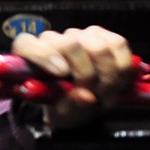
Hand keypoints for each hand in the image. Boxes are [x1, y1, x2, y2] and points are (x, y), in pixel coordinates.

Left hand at [11, 26, 133, 128]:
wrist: (78, 102)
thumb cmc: (62, 105)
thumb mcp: (60, 114)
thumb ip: (69, 106)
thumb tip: (86, 97)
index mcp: (28, 56)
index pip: (26, 45)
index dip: (44, 55)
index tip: (62, 74)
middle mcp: (51, 39)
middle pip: (71, 45)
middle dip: (87, 75)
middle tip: (93, 98)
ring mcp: (78, 34)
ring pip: (98, 47)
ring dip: (108, 76)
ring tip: (106, 96)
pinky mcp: (103, 35)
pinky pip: (118, 45)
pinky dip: (122, 69)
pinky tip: (118, 85)